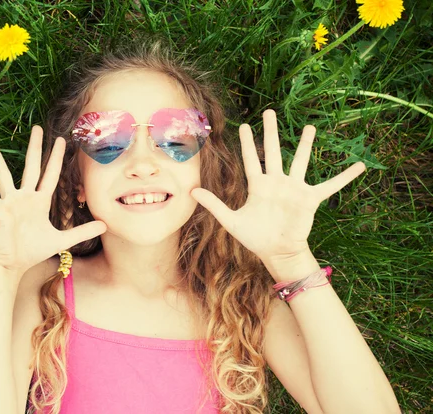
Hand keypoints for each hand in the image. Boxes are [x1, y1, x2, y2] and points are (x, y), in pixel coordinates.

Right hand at [0, 126, 106, 276]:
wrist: (13, 265)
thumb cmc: (32, 250)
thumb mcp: (62, 240)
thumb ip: (82, 231)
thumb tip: (105, 225)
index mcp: (39, 201)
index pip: (51, 175)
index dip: (56, 158)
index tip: (62, 141)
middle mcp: (24, 197)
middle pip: (31, 166)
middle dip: (35, 147)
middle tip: (37, 127)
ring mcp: (10, 202)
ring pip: (3, 174)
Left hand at [190, 109, 365, 263]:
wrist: (276, 252)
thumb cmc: (254, 237)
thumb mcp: (231, 221)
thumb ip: (214, 204)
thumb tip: (192, 191)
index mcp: (258, 186)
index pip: (251, 159)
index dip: (248, 143)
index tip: (245, 125)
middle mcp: (276, 182)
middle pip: (274, 152)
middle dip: (272, 132)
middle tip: (269, 111)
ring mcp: (294, 189)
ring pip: (300, 161)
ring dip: (305, 145)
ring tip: (310, 127)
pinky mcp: (309, 199)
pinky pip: (331, 185)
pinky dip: (345, 177)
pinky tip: (359, 166)